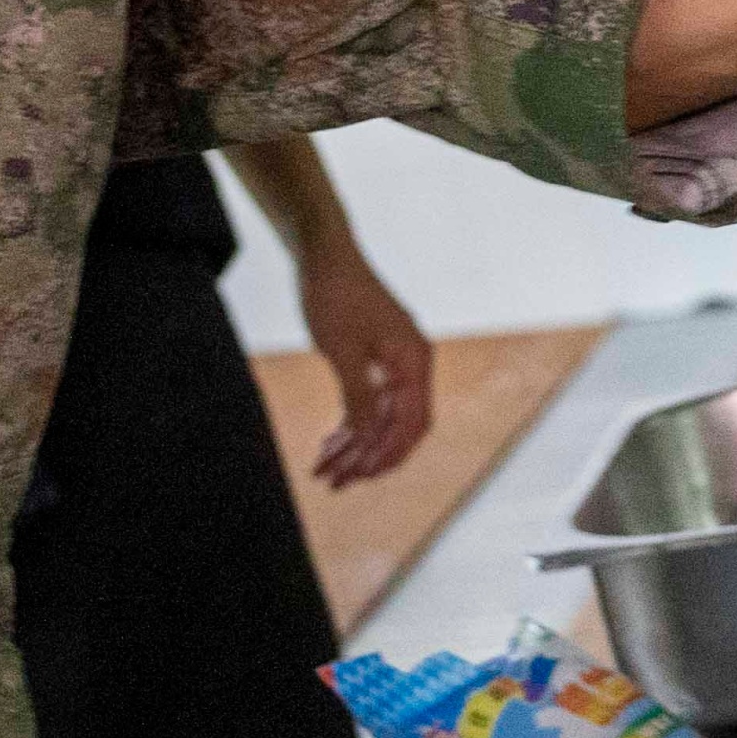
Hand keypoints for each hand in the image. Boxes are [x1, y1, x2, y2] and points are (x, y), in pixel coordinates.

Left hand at [297, 245, 436, 487]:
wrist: (322, 255)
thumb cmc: (335, 294)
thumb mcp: (343, 350)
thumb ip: (359, 396)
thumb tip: (367, 437)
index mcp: (414, 362)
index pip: (411, 424)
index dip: (386, 455)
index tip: (358, 478)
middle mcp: (412, 366)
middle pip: (397, 427)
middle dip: (366, 458)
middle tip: (333, 483)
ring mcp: (394, 365)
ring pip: (380, 420)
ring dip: (353, 447)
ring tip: (323, 471)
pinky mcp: (376, 362)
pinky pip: (369, 404)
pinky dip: (350, 426)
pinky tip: (329, 444)